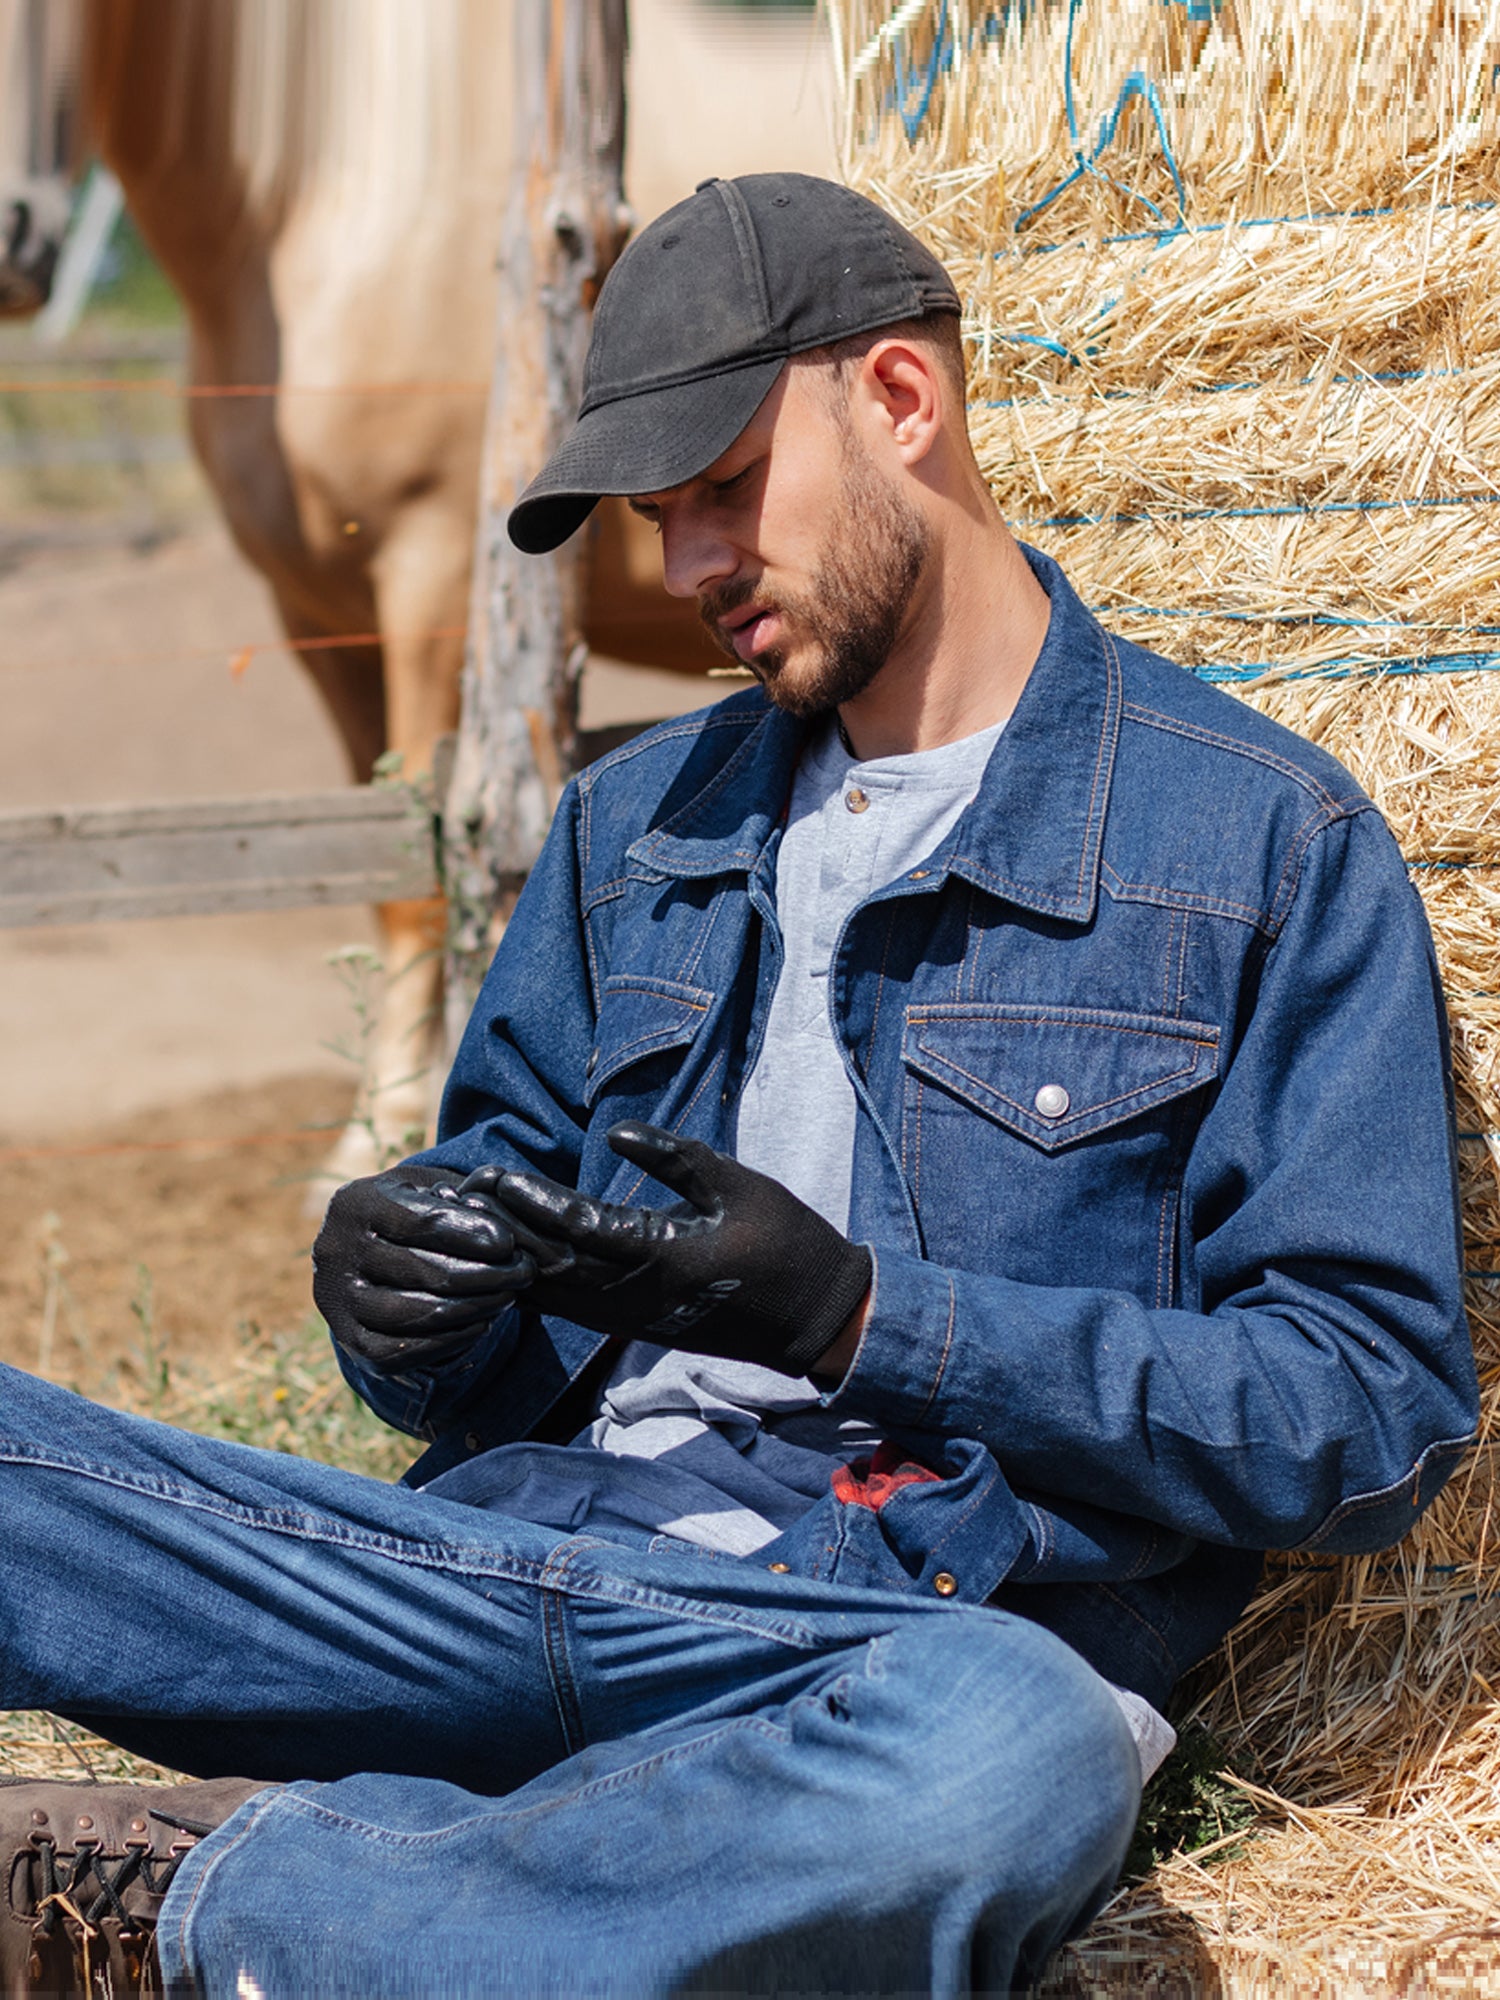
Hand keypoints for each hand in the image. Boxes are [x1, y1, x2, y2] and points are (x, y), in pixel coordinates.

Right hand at [312, 1165, 533, 1374]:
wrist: (366, 1254)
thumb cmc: (411, 1212)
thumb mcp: (428, 1186)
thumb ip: (461, 1190)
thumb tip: (496, 1194)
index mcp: (356, 1203)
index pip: (422, 1222)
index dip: (471, 1233)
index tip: (509, 1243)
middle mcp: (336, 1251)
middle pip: (424, 1270)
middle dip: (486, 1274)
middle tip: (524, 1272)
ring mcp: (338, 1300)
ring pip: (417, 1314)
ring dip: (475, 1307)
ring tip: (508, 1297)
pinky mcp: (349, 1340)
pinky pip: (404, 1351)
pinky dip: (450, 1340)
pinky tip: (482, 1323)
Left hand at [474, 1122, 871, 1376]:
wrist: (811, 1317)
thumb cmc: (783, 1240)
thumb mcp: (738, 1184)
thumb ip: (676, 1157)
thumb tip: (616, 1133)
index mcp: (664, 1258)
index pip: (578, 1229)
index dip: (531, 1202)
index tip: (493, 1175)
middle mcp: (637, 1297)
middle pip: (550, 1266)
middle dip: (504, 1230)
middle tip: (463, 1195)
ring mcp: (632, 1317)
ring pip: (553, 1294)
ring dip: (510, 1259)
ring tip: (473, 1225)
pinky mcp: (633, 1324)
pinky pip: (569, 1308)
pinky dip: (533, 1286)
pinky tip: (506, 1265)